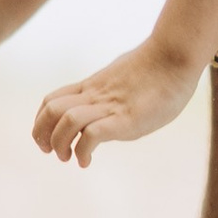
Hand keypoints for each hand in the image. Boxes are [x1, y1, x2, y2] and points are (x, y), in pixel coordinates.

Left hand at [32, 45, 198, 167]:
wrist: (176, 56)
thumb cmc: (158, 69)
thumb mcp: (124, 79)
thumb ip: (112, 90)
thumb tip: (114, 97)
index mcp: (92, 87)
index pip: (51, 101)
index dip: (42, 123)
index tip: (49, 139)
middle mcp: (95, 96)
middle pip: (50, 111)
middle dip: (42, 136)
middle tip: (51, 152)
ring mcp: (109, 107)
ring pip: (65, 121)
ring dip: (59, 145)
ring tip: (68, 158)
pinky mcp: (125, 119)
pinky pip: (91, 134)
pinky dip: (82, 151)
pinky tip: (86, 161)